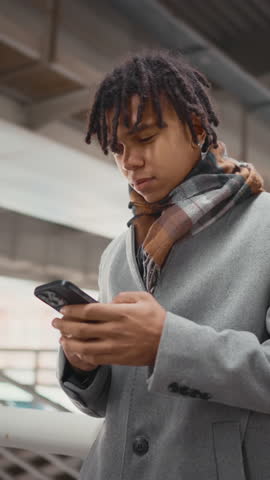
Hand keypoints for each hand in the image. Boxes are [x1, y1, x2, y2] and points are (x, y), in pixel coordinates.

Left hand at [51, 291, 165, 366]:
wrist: (170, 344)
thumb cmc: (157, 318)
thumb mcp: (144, 298)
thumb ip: (124, 296)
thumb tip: (109, 301)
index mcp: (120, 313)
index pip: (89, 311)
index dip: (73, 310)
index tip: (63, 309)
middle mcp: (115, 330)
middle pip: (82, 329)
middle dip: (64, 325)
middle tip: (55, 322)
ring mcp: (115, 346)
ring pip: (84, 346)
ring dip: (69, 343)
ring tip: (61, 339)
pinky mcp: (117, 358)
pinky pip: (94, 358)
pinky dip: (81, 355)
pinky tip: (76, 350)